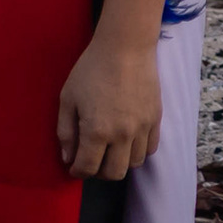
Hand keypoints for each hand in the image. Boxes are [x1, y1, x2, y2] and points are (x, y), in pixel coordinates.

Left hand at [59, 21, 164, 179]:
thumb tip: (67, 158)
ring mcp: (143, 129)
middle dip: (98, 173)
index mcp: (97, 131)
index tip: (73, 168)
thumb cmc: (90, 71)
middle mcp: (123, 135)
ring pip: (134, 164)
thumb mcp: (67, 99)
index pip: (88, 167)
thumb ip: (65, 132)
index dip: (77, 172)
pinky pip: (150, 149)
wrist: (125, 49)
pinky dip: (136, 152)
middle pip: (115, 173)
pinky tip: (125, 142)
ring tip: (106, 151)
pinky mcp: (156, 121)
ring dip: (118, 163)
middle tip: (89, 162)